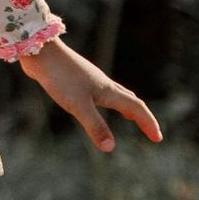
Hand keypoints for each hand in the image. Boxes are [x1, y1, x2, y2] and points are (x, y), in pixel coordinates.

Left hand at [19, 37, 161, 154]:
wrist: (40, 52)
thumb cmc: (60, 78)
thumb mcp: (78, 106)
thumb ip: (95, 125)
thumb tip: (110, 148)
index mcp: (108, 91)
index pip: (136, 108)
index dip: (148, 123)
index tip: (158, 139)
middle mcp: (103, 84)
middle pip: (130, 100)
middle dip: (141, 116)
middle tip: (150, 130)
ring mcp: (90, 80)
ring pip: (116, 94)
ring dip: (126, 107)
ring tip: (128, 117)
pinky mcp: (77, 79)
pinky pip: (101, 93)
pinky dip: (109, 102)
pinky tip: (96, 103)